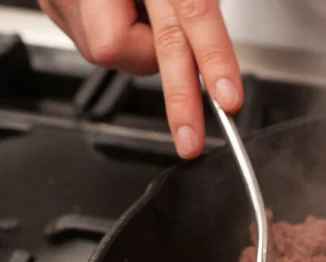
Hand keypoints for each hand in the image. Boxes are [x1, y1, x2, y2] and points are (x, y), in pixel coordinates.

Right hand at [37, 0, 241, 157]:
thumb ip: (195, 2)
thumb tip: (214, 54)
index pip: (191, 13)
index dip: (213, 57)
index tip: (228, 97)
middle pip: (147, 47)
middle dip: (177, 100)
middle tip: (191, 141)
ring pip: (115, 52)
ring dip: (140, 46)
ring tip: (139, 7)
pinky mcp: (55, 2)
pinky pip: (95, 40)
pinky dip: (118, 34)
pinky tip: (117, 7)